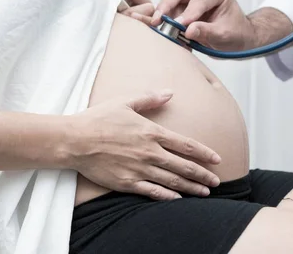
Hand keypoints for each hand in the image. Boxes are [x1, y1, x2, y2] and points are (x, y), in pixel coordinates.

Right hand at [68, 90, 221, 199]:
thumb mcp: (124, 102)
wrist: (75, 140)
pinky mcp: (128, 183)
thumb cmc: (98, 119)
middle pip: (184, 167)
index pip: (186, 145)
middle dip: (203, 175)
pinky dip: (168, 197)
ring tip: (205, 192)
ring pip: (173, 182)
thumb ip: (149, 98)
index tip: (217, 160)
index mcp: (151, 132)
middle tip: (217, 181)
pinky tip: (178, 199)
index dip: (204, 154)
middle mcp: (150, 152)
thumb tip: (170, 92)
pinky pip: (153, 192)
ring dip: (192, 187)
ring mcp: (140, 169)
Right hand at [151, 0, 256, 50]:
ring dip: (162, 12)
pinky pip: (168, 6)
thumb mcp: (224, 35)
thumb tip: (188, 30)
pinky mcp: (182, 2)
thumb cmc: (235, 33)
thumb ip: (207, 32)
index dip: (188, 13)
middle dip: (166, 5)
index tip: (178, 26)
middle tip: (156, 20)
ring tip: (155, 25)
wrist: (237, 35)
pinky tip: (156, 25)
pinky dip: (162, 16)